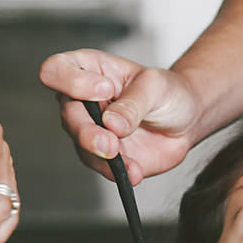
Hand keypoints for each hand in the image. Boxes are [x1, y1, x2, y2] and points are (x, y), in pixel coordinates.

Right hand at [39, 49, 200, 184]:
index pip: (56, 70)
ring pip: (81, 144)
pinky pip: (102, 167)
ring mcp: (91, 130)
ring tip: (123, 160)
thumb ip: (133, 103)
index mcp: (89, 70)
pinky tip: (134, 172)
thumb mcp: (155, 87)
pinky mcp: (103, 156)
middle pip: (68, 114)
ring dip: (101, 154)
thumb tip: (110, 124)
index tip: (104, 90)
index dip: (72, 82)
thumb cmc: (167, 92)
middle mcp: (82, 101)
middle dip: (87, 131)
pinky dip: (118, 172)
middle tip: (110, 142)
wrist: (187, 121)